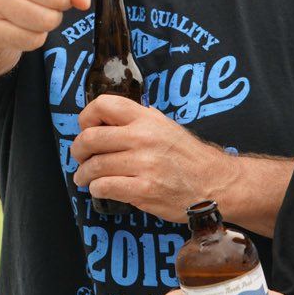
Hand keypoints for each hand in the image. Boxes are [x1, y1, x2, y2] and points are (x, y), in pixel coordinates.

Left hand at [72, 95, 234, 221]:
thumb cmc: (188, 157)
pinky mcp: (144, 190)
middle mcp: (143, 137)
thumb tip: (109, 117)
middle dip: (77, 150)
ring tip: (84, 178)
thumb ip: (139, 120)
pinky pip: (105, 187)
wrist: (215, 183)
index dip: (86, 117)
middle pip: (90, 138)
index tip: (85, 128)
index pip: (103, 105)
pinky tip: (100, 189)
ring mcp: (143, 164)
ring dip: (83, 174)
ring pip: (94, 166)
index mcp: (146, 119)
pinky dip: (96, 189)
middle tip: (79, 157)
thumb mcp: (166, 126)